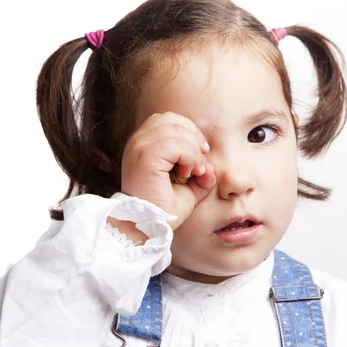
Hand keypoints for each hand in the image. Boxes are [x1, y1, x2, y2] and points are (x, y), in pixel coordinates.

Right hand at [121, 112, 215, 229]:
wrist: (147, 227)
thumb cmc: (163, 208)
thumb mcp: (187, 185)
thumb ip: (199, 169)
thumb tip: (210, 163)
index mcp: (143, 144)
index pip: (168, 119)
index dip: (189, 131)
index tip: (201, 154)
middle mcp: (137, 142)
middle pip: (172, 119)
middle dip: (193, 137)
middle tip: (200, 163)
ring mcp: (139, 147)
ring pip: (176, 129)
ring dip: (193, 150)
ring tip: (194, 171)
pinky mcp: (145, 157)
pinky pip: (175, 144)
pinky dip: (189, 156)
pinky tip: (188, 173)